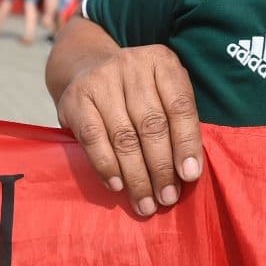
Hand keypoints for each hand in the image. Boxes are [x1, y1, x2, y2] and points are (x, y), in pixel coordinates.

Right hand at [55, 44, 203, 217]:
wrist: (86, 67)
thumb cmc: (136, 90)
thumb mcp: (162, 92)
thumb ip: (177, 123)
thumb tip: (188, 172)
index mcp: (161, 62)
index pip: (180, 105)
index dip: (186, 143)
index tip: (190, 176)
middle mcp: (132, 65)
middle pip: (152, 124)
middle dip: (161, 167)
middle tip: (167, 198)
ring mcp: (102, 79)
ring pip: (124, 136)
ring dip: (137, 176)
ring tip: (145, 203)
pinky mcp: (75, 98)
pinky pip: (94, 139)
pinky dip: (107, 167)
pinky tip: (118, 186)